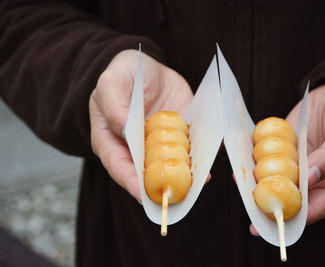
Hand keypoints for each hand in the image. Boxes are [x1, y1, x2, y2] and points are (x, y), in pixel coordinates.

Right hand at [89, 50, 192, 202]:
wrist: (146, 67)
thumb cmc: (121, 75)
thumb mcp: (111, 83)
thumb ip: (114, 106)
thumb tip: (125, 129)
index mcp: (112, 141)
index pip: (119, 167)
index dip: (131, 184)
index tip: (144, 197)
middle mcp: (137, 149)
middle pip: (147, 173)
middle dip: (164, 184)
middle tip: (179, 192)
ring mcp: (160, 143)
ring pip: (172, 164)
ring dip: (187, 173)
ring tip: (201, 178)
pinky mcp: (179, 134)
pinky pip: (191, 145)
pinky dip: (202, 152)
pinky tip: (212, 154)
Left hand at [250, 80, 324, 234]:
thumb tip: (310, 178)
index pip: (317, 208)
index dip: (294, 216)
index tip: (273, 219)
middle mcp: (318, 178)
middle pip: (292, 198)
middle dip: (270, 201)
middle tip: (249, 202)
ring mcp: (300, 164)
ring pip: (276, 178)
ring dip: (257, 180)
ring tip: (239, 178)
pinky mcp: (287, 149)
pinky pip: (269, 155)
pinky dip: (255, 156)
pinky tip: (241, 157)